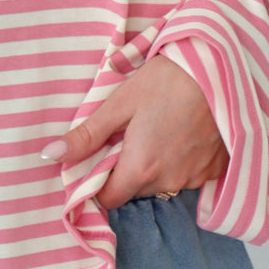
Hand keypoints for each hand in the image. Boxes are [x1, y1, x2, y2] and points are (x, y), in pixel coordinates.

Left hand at [43, 53, 228, 210]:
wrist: (219, 69)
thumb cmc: (167, 80)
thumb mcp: (121, 102)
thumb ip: (86, 135)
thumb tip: (50, 155)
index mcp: (141, 168)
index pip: (109, 199)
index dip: (99, 181)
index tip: (101, 156)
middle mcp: (170, 181)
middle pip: (135, 189)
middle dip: (128, 167)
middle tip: (131, 132)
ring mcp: (195, 178)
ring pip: (162, 182)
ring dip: (154, 164)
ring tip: (159, 127)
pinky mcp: (215, 170)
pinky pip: (187, 175)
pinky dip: (180, 160)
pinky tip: (182, 132)